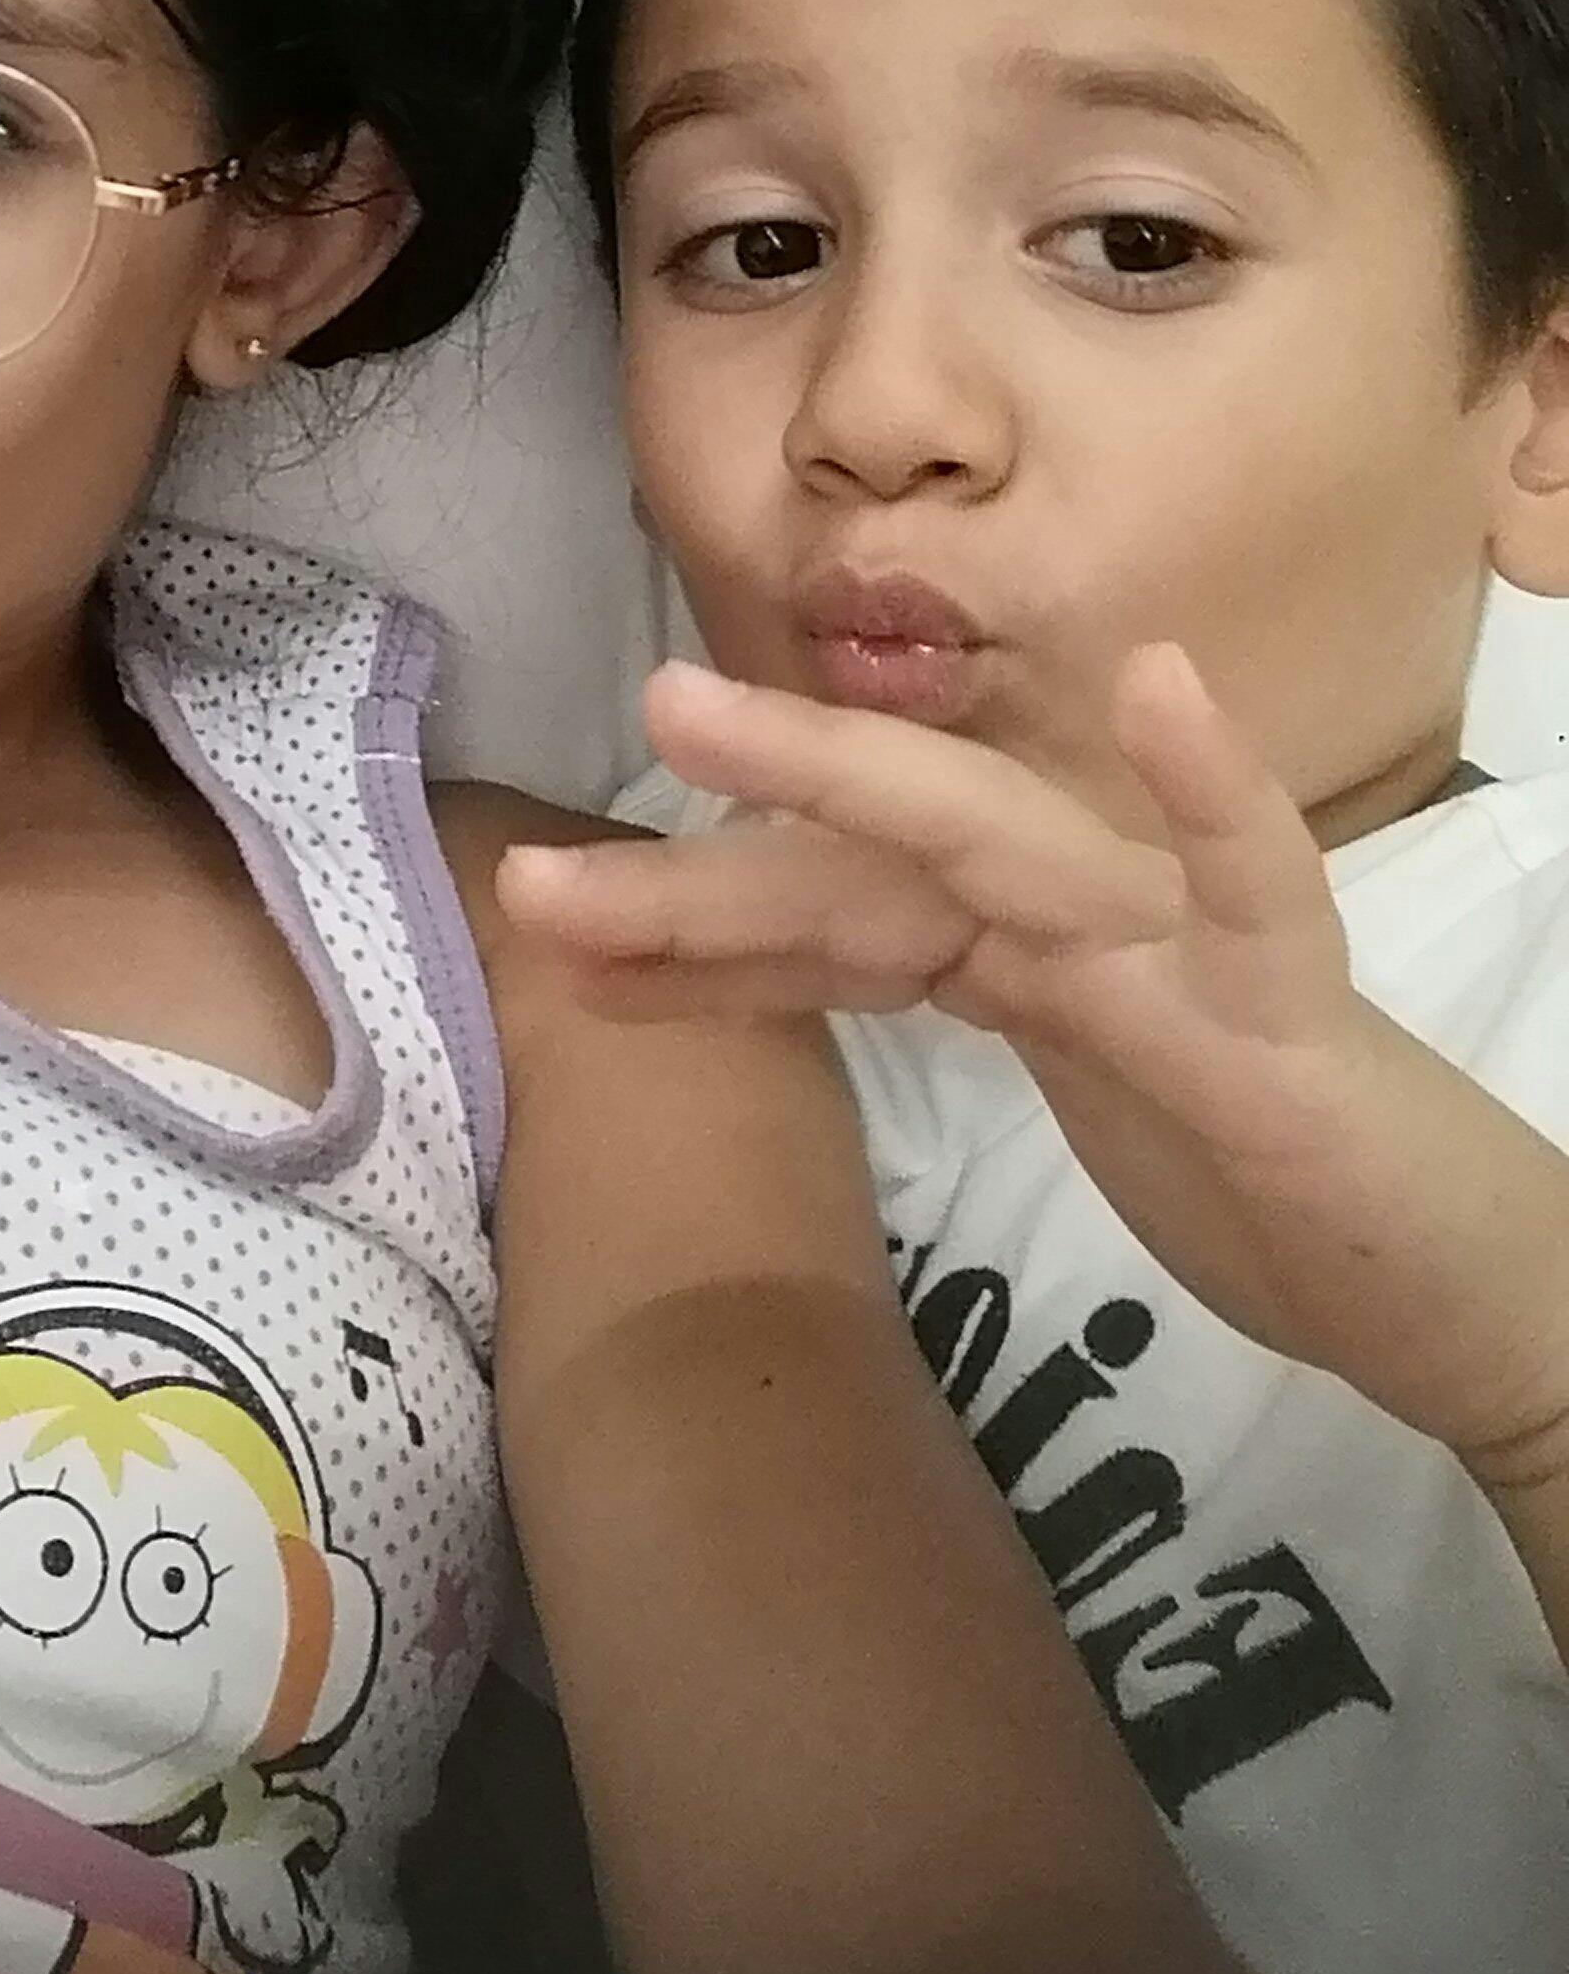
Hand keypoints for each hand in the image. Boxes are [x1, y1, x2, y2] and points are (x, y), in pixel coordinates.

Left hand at [495, 648, 1568, 1495]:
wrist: (1449, 1284)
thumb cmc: (1257, 1170)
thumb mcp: (1057, 1100)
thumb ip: (923, 1010)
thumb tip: (738, 971)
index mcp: (1024, 944)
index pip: (827, 922)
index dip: (685, 922)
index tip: (542, 927)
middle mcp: (1084, 915)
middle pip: (866, 865)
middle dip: (699, 857)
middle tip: (523, 870)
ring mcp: (1180, 950)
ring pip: (986, 850)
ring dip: (837, 781)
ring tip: (694, 710)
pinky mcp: (1285, 1012)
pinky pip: (1254, 886)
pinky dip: (1216, 789)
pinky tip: (1165, 689)